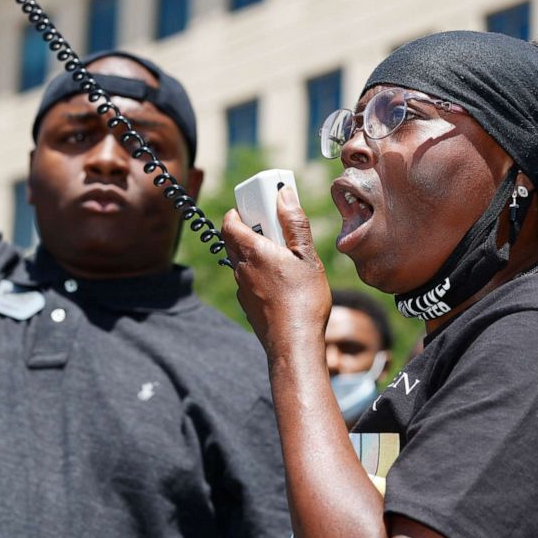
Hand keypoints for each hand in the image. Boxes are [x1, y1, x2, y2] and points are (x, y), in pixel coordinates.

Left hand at [221, 186, 331, 354]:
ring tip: (284, 257)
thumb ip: (294, 223)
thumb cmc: (304, 300)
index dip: (240, 210)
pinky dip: (259, 274)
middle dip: (249, 228)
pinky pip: (248, 281)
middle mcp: (241, 268)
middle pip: (233, 240)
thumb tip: (284, 194)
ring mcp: (242, 289)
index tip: (258, 206)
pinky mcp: (248, 305)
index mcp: (253, 251)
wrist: (294, 344)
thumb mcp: (307, 257)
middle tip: (274, 228)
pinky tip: (283, 284)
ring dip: (255, 253)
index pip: (230, 221)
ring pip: (241, 261)